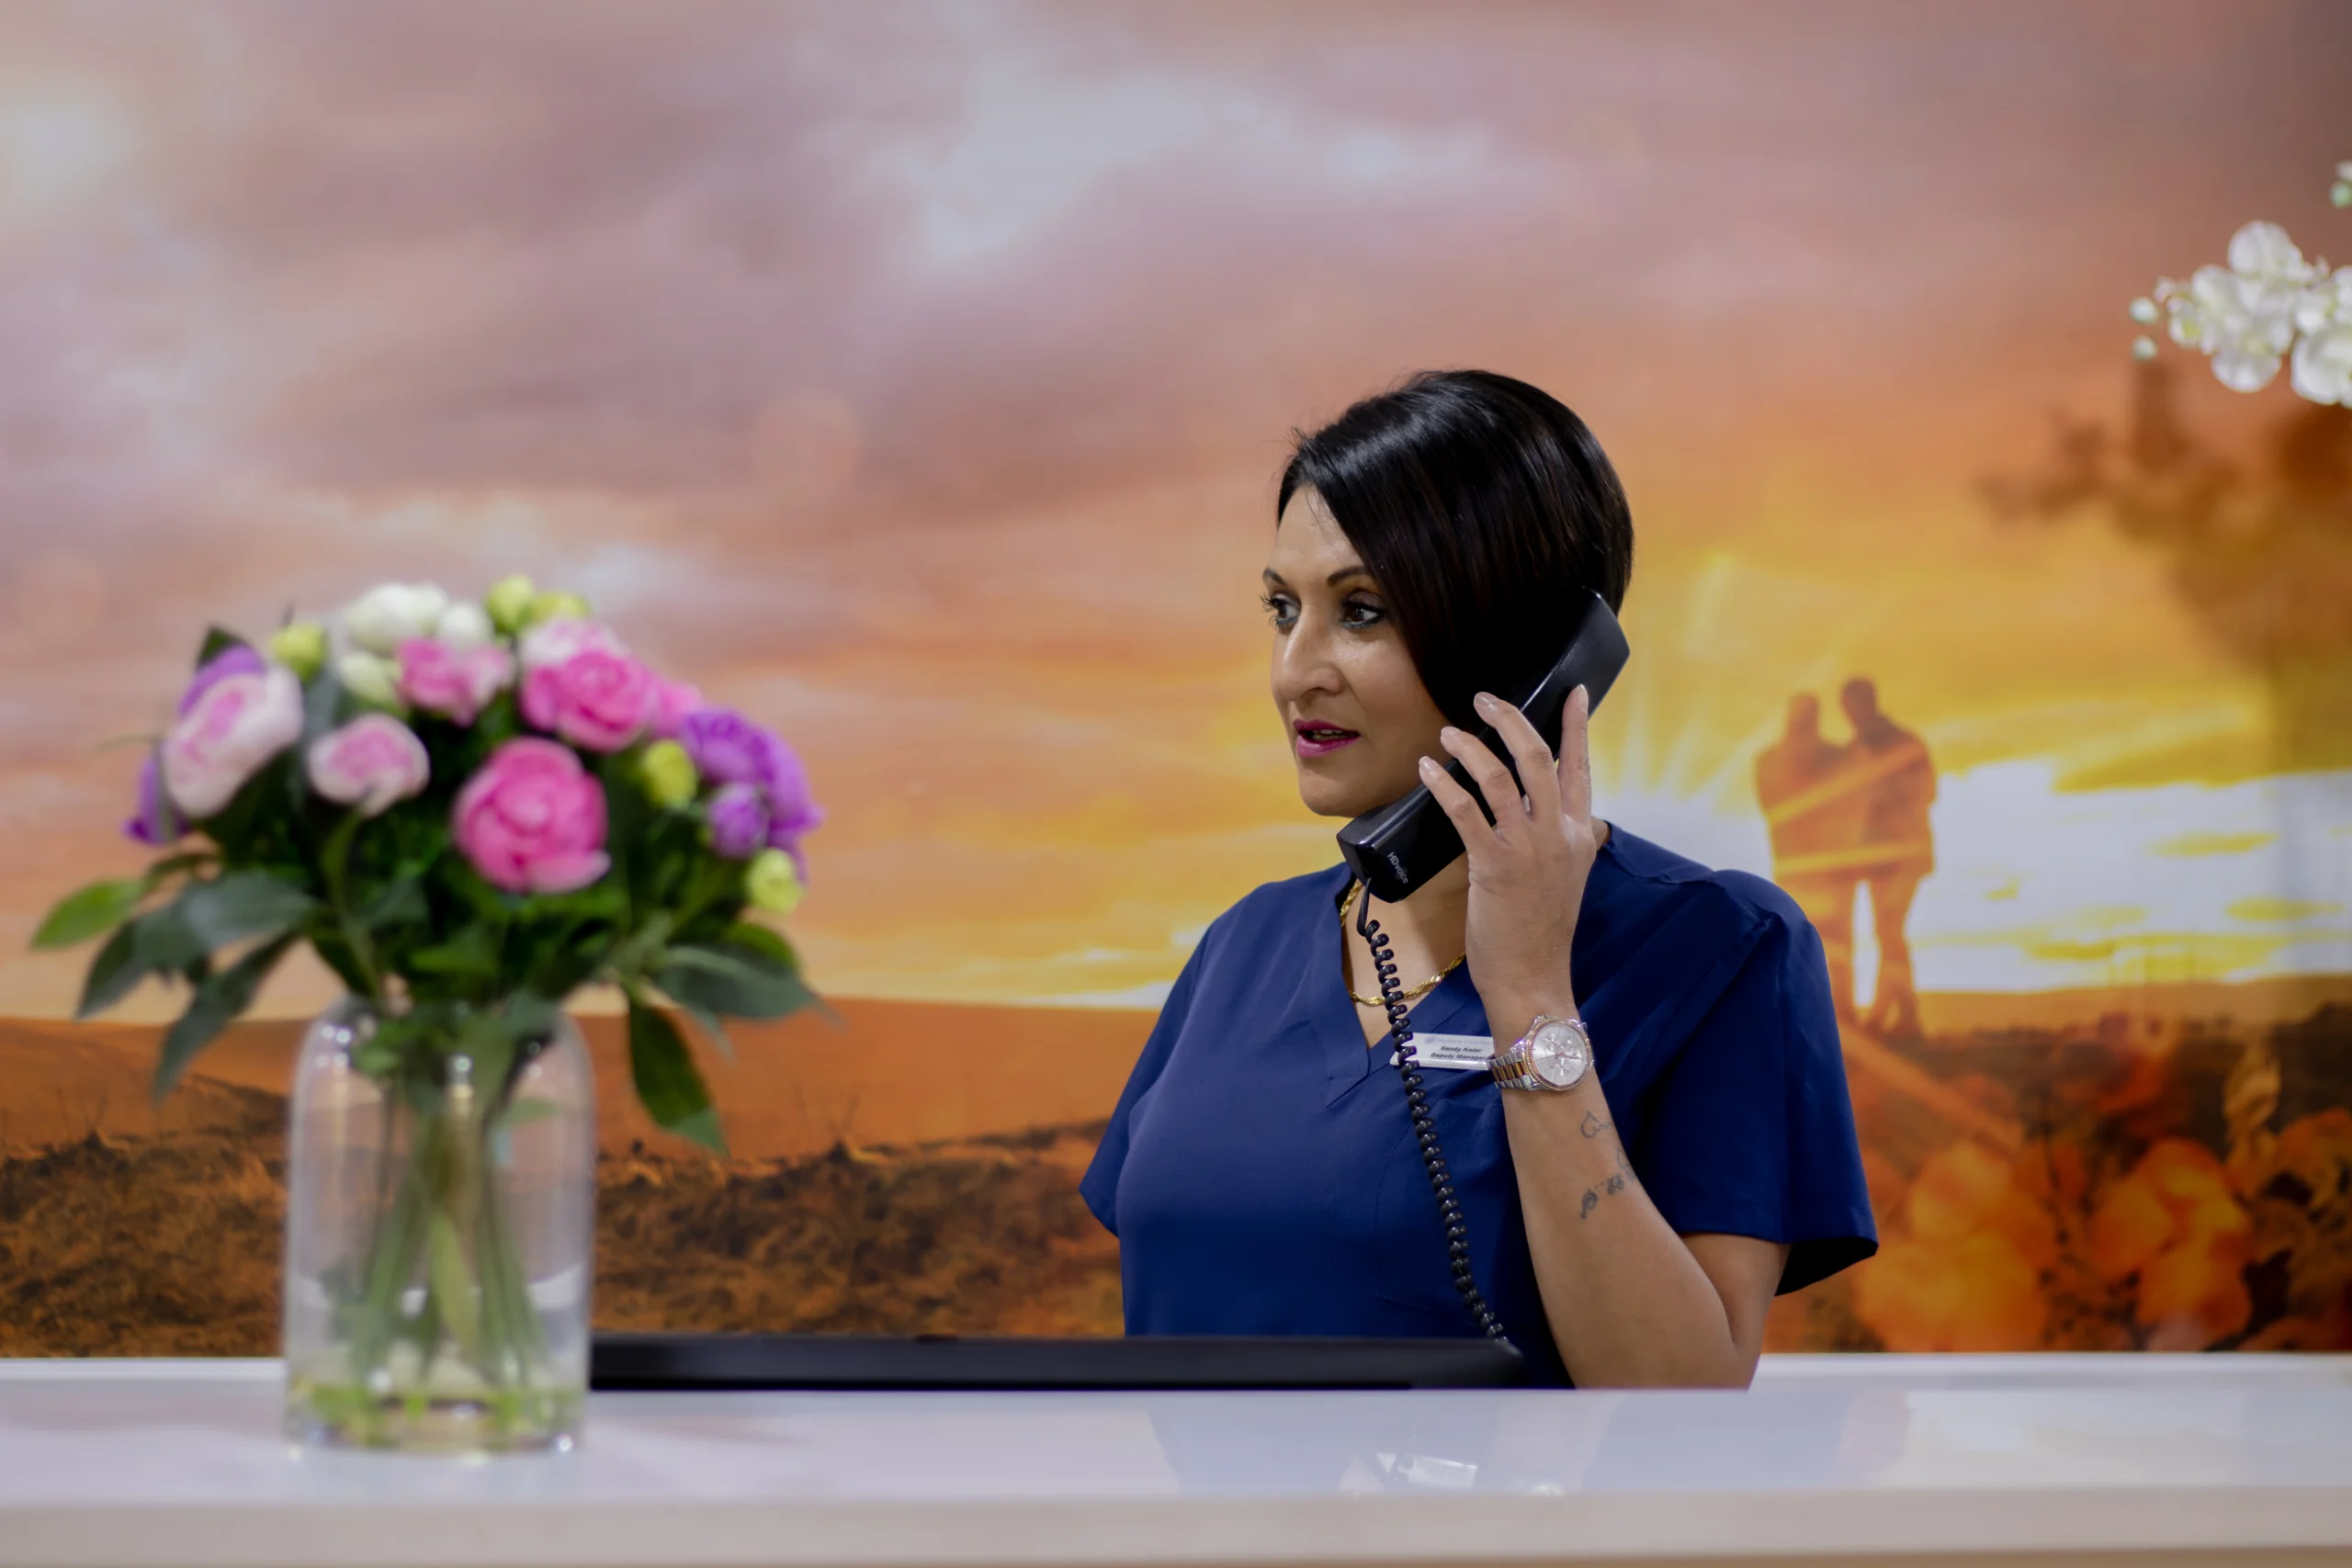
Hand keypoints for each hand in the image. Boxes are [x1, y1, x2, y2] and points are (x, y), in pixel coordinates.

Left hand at [1418, 686, 1599, 1034]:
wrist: (1534, 976)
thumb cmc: (1543, 933)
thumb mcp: (1569, 880)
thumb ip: (1570, 844)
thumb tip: (1580, 824)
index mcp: (1580, 835)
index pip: (1581, 768)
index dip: (1576, 726)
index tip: (1572, 692)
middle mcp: (1559, 833)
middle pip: (1539, 757)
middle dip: (1510, 720)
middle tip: (1484, 700)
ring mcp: (1528, 847)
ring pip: (1501, 775)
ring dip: (1471, 746)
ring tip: (1448, 733)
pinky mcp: (1494, 864)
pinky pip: (1466, 809)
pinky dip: (1445, 783)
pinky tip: (1429, 769)